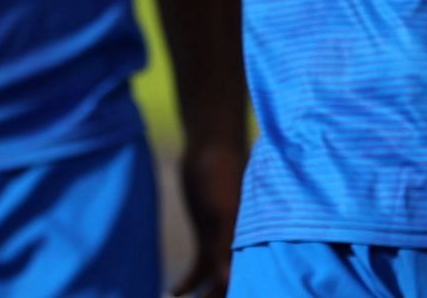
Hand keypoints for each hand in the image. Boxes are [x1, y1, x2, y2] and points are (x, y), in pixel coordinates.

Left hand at [170, 138, 244, 297]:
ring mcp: (224, 239)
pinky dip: (188, 281)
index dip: (242, 292)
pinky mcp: (208, 233)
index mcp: (254, 238)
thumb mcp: (223, 209)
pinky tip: (173, 292)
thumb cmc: (222, 171)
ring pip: (215, 280)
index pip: (251, 278)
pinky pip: (199, 266)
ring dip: (201, 296)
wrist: (209, 144)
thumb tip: (228, 282)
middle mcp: (242, 243)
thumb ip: (226, 244)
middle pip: (233, 284)